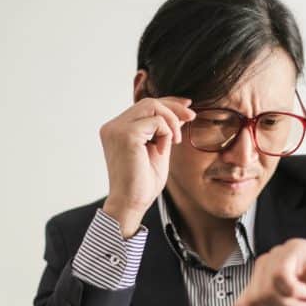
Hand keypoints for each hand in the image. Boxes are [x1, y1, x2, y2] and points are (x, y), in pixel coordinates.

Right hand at [99, 96, 195, 236]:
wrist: (132, 203)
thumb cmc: (142, 183)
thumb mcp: (158, 150)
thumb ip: (164, 131)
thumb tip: (180, 113)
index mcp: (117, 130)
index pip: (144, 106)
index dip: (167, 103)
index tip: (187, 107)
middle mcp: (113, 127)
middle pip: (148, 102)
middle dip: (173, 107)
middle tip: (192, 117)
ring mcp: (117, 129)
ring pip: (152, 106)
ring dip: (171, 121)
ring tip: (176, 141)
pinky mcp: (126, 135)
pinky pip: (156, 121)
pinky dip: (166, 133)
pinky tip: (165, 149)